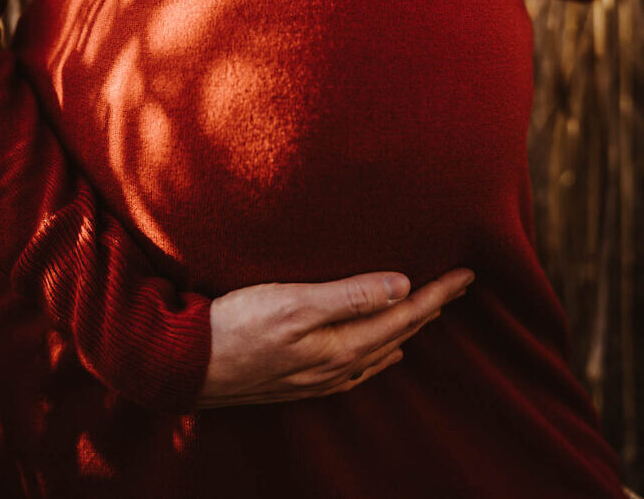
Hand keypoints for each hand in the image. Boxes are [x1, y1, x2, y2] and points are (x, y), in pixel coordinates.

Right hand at [196, 266, 474, 407]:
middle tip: (459, 285)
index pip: (404, 315)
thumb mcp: (294, 303)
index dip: (438, 293)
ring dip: (409, 327)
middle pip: (398, 333)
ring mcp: (320, 376)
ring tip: (430, 310)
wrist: (186, 366)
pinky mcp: (301, 378)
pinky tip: (384, 350)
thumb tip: (403, 286)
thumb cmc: (236, 328)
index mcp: (342, 346)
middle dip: (432, 308)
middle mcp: (338, 366)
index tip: (467, 275)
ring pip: (381, 350)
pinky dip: (381, 351)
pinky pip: (359, 366)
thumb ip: (350, 296)